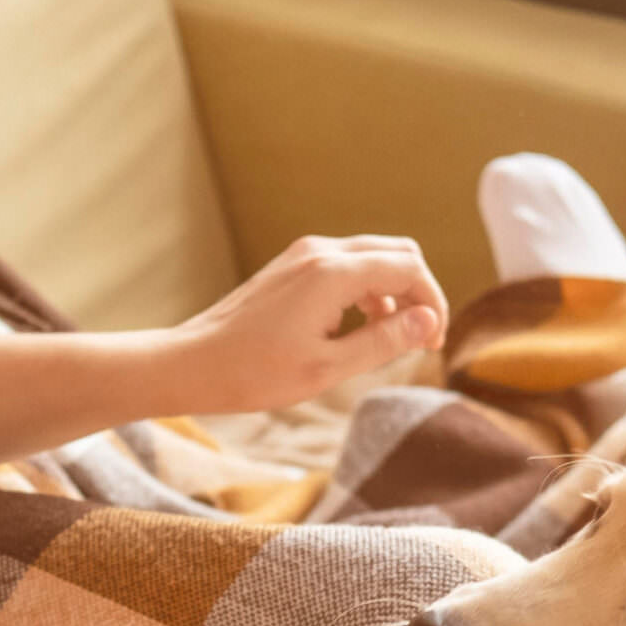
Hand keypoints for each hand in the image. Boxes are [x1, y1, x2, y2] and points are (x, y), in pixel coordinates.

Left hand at [166, 235, 448, 413]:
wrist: (193, 363)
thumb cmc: (255, 373)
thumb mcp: (328, 368)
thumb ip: (384, 341)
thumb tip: (429, 322)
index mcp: (333, 273)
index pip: (409, 269)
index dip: (432, 304)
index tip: (432, 343)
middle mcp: (320, 252)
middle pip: (397, 252)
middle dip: (418, 291)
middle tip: (420, 338)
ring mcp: (304, 255)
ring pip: (372, 257)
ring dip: (392, 292)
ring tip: (388, 339)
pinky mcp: (292, 266)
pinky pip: (346, 265)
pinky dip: (366, 290)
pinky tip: (357, 328)